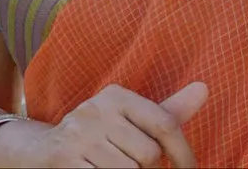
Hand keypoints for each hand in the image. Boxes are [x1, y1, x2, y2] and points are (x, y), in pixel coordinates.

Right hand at [20, 82, 207, 167]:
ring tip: (112, 167)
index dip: (184, 153)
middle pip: (148, 154)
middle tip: (132, 164)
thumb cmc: (101, 136)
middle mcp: (95, 110)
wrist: (43, 150)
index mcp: (116, 95)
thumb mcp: (131, 119)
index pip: (165, 124)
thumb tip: (204, 87)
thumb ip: (168, 110)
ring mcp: (77, 135)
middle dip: (147, 168)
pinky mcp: (64, 159)